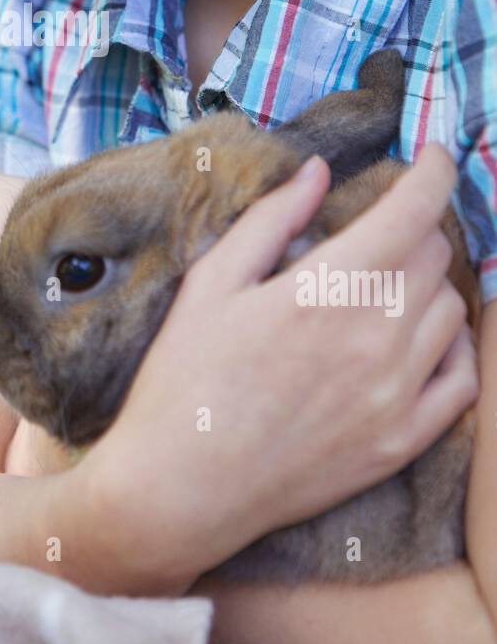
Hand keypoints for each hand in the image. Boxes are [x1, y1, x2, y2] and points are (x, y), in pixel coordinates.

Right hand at [72, 145, 478, 596]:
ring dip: (427, 283)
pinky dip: (451, 346)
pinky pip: (462, 378)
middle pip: (433, 252)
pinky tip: (418, 340)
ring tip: (383, 286)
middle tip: (373, 230)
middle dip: (410, 226)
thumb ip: (271, 220)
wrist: (180, 490)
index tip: (430, 153)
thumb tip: (317, 173)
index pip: (413, 209)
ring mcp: (395, 394)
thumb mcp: (211, 283)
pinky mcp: (401, 441)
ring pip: (451, 309)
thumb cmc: (184, 380)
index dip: (432, 169)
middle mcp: (376, 337)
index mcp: (327, 289)